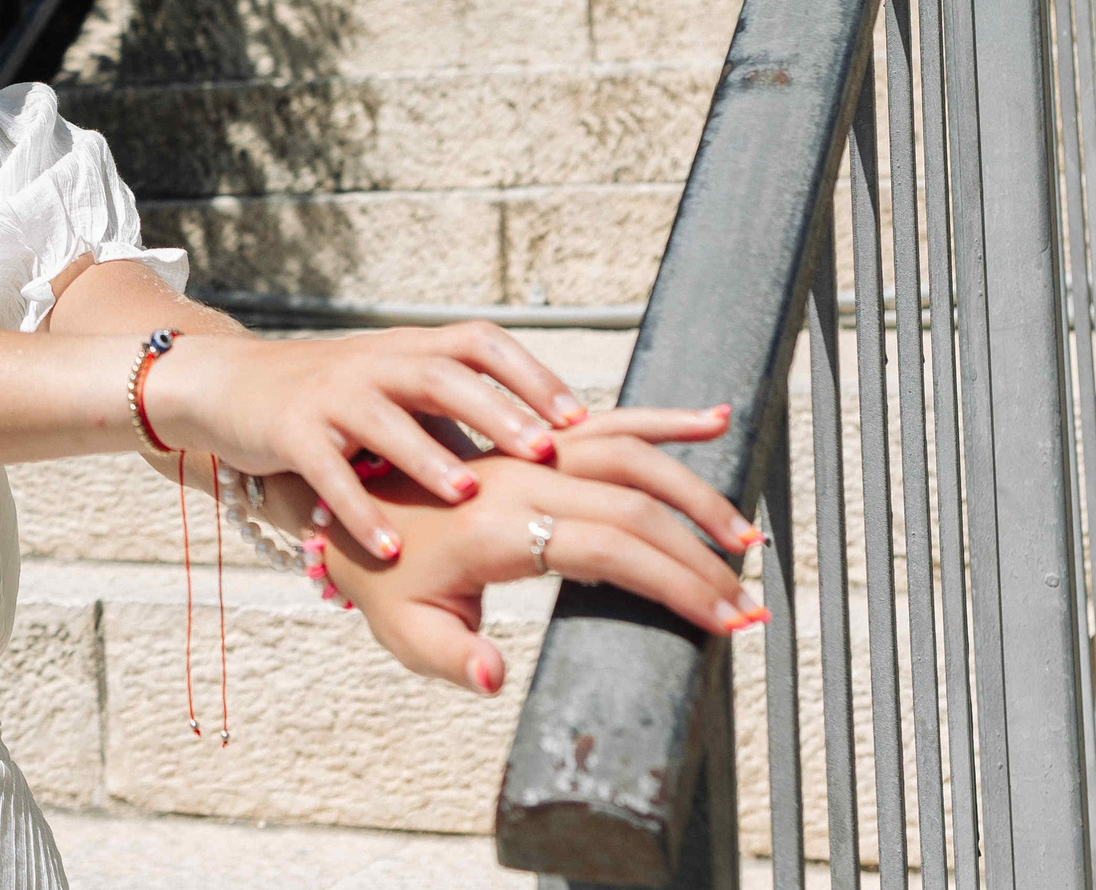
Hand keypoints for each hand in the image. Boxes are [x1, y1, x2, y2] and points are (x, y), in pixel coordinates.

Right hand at [141, 321, 733, 558]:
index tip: (579, 418)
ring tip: (469, 494)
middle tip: (545, 451)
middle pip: (443, 374)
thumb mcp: (399, 392)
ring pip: (384, 418)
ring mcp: (330, 396)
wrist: (229, 385)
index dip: (531, 375)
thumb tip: (556, 457)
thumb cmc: (334, 400)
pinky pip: (326, 469)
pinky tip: (386, 544)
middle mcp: (376, 365)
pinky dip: (356, 506)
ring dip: (428, 455)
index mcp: (411, 352)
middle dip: (496, 411)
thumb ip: (459, 417)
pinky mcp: (289, 432)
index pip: (481, 344)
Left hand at [267, 411, 769, 694]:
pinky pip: (608, 422)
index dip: (674, 584)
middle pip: (635, 506)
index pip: (609, 549)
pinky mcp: (537, 442)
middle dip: (700, 556)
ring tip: (747, 538)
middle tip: (751, 603)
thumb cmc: (381, 575)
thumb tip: (493, 677)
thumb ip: (451, 657)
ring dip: (695, 494)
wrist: (344, 502)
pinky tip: (714, 419)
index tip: (727, 621)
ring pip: (631, 456)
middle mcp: (524, 478)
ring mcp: (534, 454)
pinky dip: (662, 420)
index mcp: (500, 527)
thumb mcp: (404, 630)